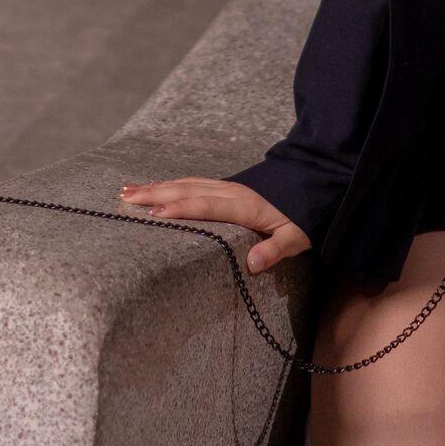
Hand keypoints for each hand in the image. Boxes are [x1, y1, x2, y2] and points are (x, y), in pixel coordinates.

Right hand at [117, 178, 311, 274]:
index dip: (180, 209)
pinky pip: (193, 182)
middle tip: (124, 198)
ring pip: (185, 183)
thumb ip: (276, 249)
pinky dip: (171, 184)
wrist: (320, 182)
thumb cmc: (308, 215)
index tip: (152, 213)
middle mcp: (232, 191)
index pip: (206, 205)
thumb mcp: (298, 236)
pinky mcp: (228, 185)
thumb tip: (254, 263)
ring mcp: (228, 185)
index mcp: (246, 205)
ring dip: (157, 187)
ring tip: (128, 192)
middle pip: (187, 190)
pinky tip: (156, 187)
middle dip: (154, 194)